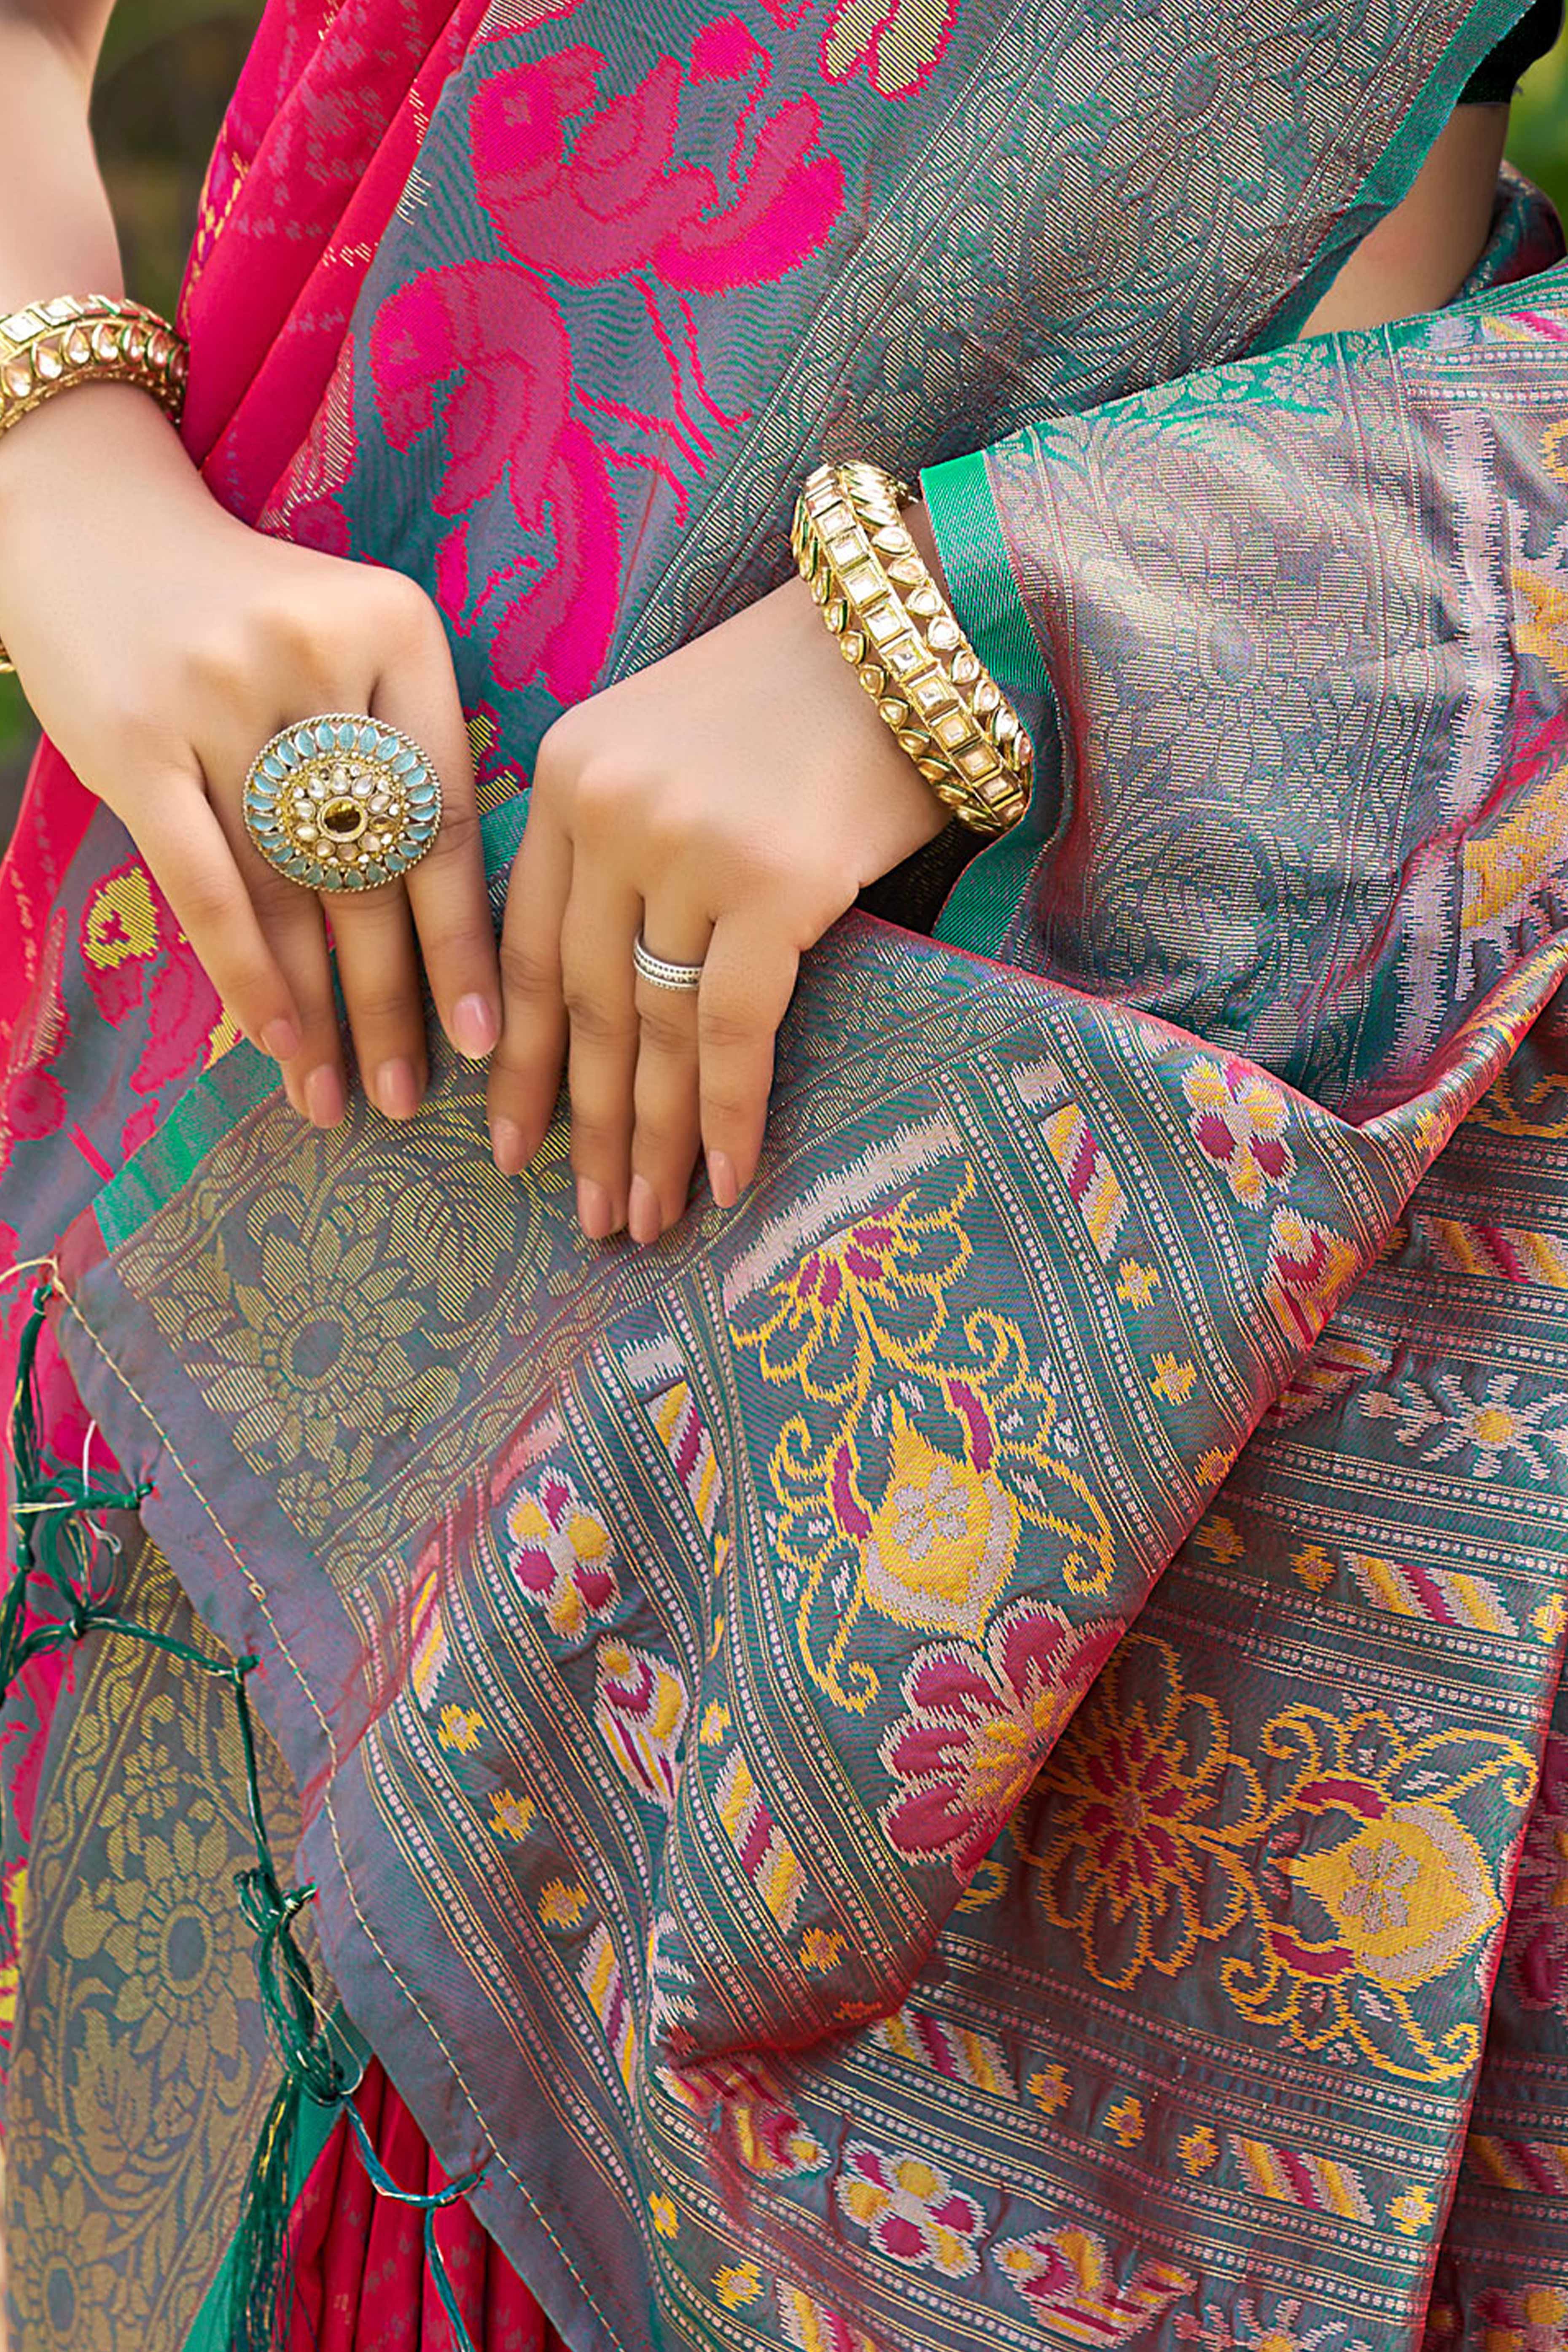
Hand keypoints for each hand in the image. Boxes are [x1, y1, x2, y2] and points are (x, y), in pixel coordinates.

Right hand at [0, 387, 499, 1124]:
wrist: (95, 522)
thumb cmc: (250, 613)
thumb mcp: (354, 645)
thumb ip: (404, 753)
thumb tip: (452, 931)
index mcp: (399, 630)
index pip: (446, 817)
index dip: (469, 941)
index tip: (489, 1037)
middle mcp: (317, 656)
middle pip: (375, 870)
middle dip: (396, 999)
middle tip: (410, 1097)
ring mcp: (220, 696)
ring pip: (289, 893)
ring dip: (318, 1010)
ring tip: (336, 1097)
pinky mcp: (135, 739)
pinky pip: (205, 887)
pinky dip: (244, 974)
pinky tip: (274, 1042)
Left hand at [486, 524, 950, 1243]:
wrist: (920, 629)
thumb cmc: (803, 698)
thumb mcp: (671, 746)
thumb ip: (619, 844)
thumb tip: (609, 993)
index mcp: (568, 775)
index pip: (523, 946)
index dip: (515, 1058)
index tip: (506, 1143)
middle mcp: (611, 810)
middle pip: (583, 1002)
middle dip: (586, 1124)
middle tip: (588, 1218)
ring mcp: (690, 846)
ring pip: (655, 1028)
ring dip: (653, 1140)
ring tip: (645, 1221)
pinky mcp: (776, 881)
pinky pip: (734, 1028)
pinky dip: (729, 1114)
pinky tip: (728, 1179)